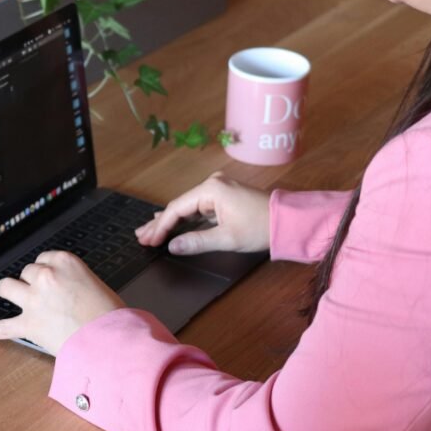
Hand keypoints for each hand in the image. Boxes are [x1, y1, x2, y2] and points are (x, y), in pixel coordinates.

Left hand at [0, 251, 124, 355]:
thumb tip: (68, 291)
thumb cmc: (112, 317)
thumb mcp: (96, 285)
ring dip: (11, 292)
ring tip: (14, 298)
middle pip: (28, 272)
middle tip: (46, 297)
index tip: (51, 279)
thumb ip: (75, 281)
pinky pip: (2, 327)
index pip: (45, 258)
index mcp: (66, 262)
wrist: (113, 342)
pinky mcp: (29, 325)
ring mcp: (34, 300)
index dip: (47, 270)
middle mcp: (46, 277)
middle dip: (33, 283)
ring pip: (7, 287)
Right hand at [136, 172, 270, 254]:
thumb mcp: (227, 238)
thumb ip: (197, 242)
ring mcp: (219, 188)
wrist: (289, 221)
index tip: (149, 241)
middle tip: (141, 236)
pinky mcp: (224, 196)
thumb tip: (173, 246)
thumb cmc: (260, 228)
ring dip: (170, 221)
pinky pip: (198, 208)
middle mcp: (212, 184)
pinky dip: (185, 218)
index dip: (161, 227)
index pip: (177, 209)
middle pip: (179, 206)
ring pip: (187, 207)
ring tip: (150, 232)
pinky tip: (172, 224)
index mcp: (211, 189)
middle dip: (160, 223)